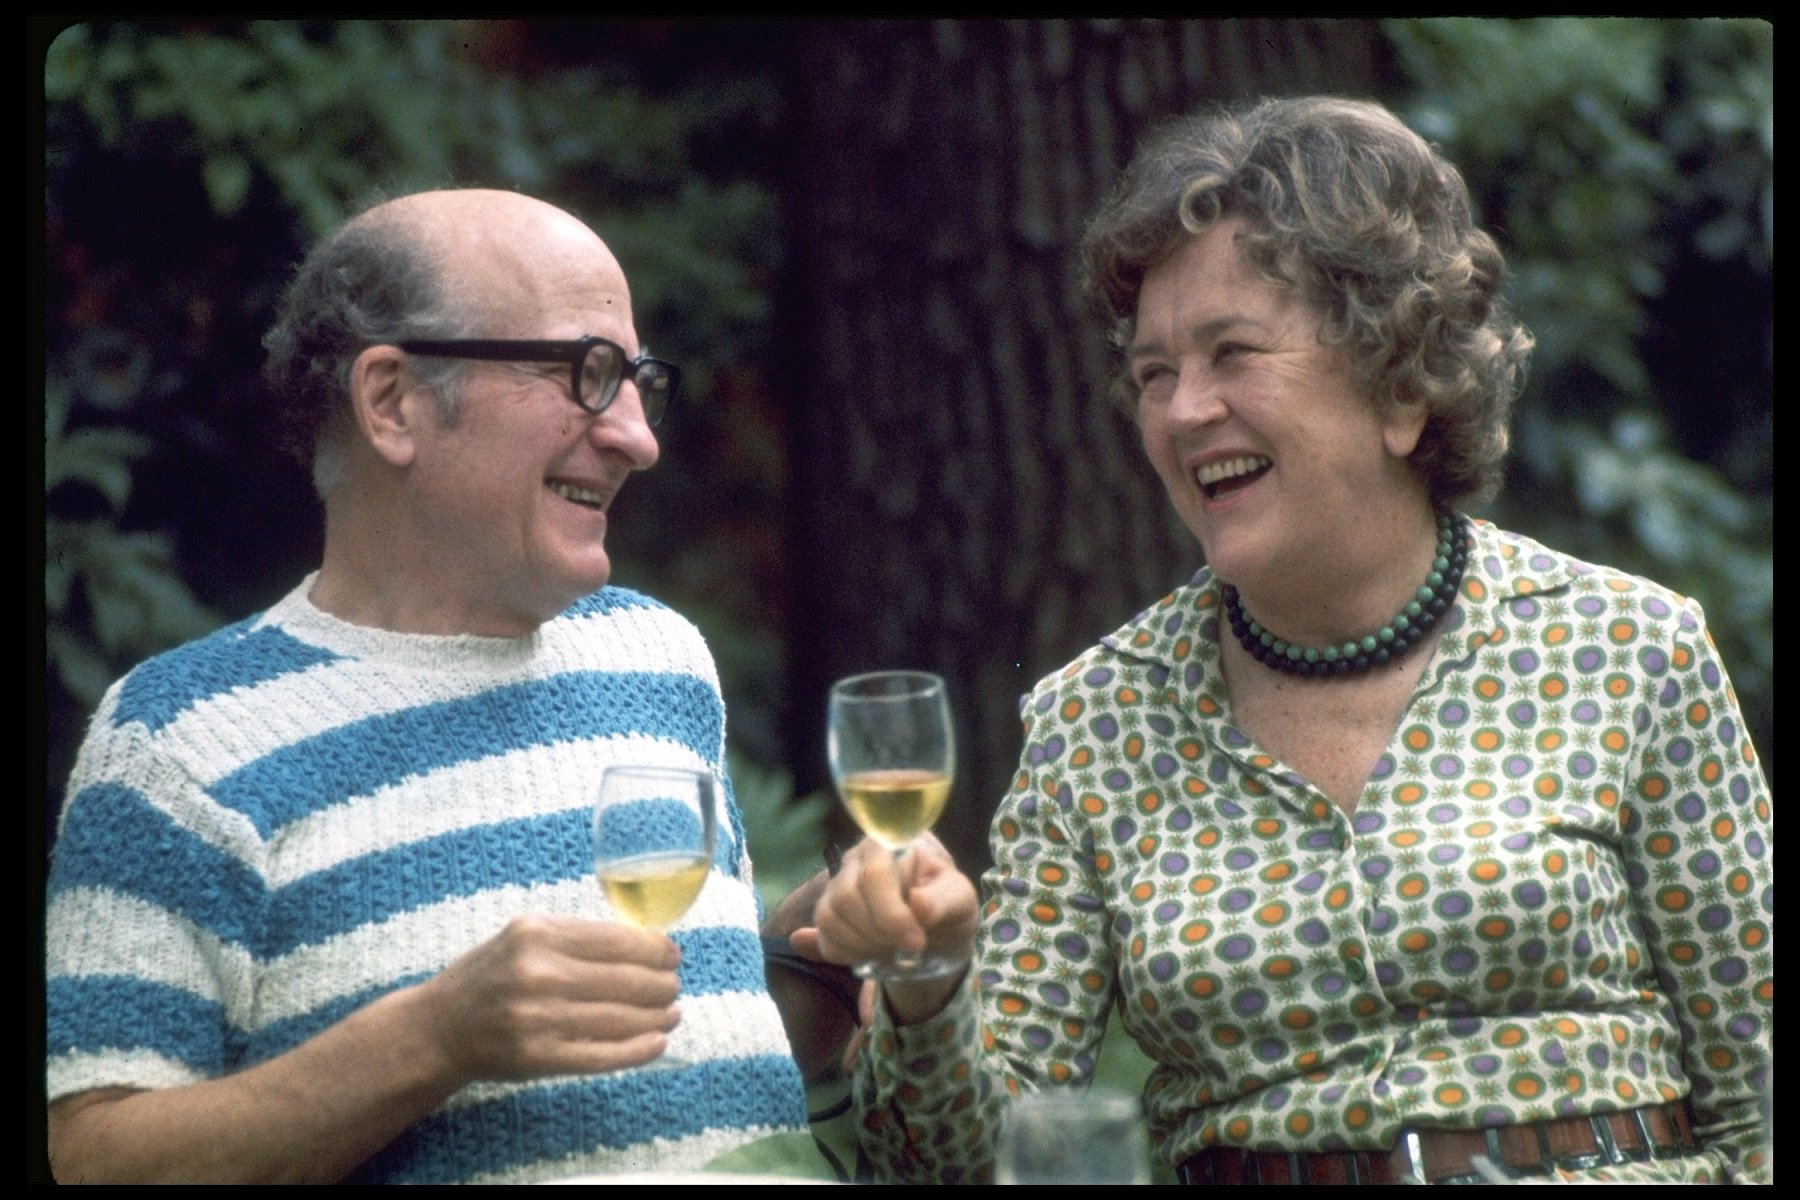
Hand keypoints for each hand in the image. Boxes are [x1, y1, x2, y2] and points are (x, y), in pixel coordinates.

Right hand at [415, 913, 680, 1082]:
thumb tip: (646, 943)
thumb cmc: (490, 976)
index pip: (619, 941)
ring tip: (672, 1014)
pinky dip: (638, 1050)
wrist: (439, 1028)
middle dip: (663, 985)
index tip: (673, 956)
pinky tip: (657, 1042)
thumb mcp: (524, 935)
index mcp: (538, 934)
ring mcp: (539, 1019)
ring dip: (658, 1017)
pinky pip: (604, 1055)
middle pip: (627, 980)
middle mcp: (539, 974)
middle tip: (673, 988)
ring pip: (622, 1018)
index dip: (657, 950)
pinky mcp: (539, 1058)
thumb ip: (576, 936)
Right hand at [811, 834, 976, 1023]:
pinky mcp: (827, 912)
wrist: (936, 928)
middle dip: (879, 932)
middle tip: (908, 948)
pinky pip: (824, 937)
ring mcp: (836, 884)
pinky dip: (849, 954)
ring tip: (893, 949)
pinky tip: (873, 954)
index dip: (891, 914)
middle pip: (847, 897)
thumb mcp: (960, 901)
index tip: (916, 942)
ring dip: (864, 945)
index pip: (875, 873)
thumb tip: (918, 905)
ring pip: (829, 916)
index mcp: (890, 844)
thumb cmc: (947, 905)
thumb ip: (943, 900)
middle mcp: (856, 858)